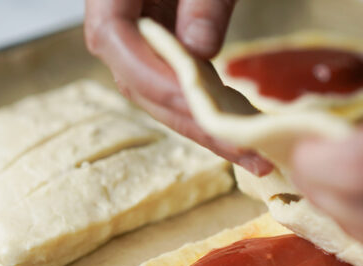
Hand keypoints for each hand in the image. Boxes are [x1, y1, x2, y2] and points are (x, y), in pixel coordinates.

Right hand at [84, 0, 272, 174]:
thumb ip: (203, 0)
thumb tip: (201, 49)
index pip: (113, 38)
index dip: (154, 78)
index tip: (198, 105)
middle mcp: (111, 20)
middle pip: (137, 81)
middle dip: (191, 122)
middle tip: (246, 152)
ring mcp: (134, 38)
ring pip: (154, 92)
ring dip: (200, 125)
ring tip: (251, 154)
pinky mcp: (156, 49)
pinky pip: (171, 84)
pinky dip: (203, 108)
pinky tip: (235, 128)